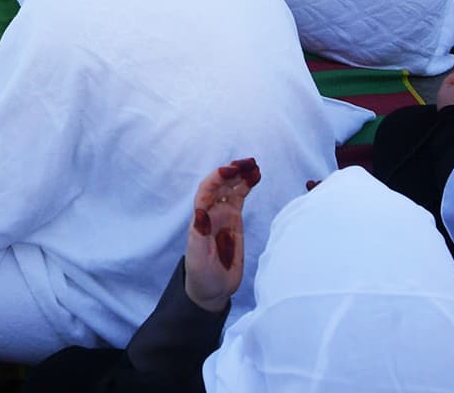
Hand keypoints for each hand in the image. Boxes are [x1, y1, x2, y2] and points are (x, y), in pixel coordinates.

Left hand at [183, 159, 258, 311]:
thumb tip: (200, 213)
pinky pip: (240, 197)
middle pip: (220, 184)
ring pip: (231, 188)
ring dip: (241, 175)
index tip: (231, 170)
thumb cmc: (202, 276)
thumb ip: (199, 237)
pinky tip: (255, 177)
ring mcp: (223, 215)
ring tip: (255, 167)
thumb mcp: (198, 259)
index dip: (216, 178)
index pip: (206, 191)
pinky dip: (246, 186)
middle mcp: (211, 213)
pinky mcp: (234, 220)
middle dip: (233, 171)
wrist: (212, 289)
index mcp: (200, 220)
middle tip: (249, 163)